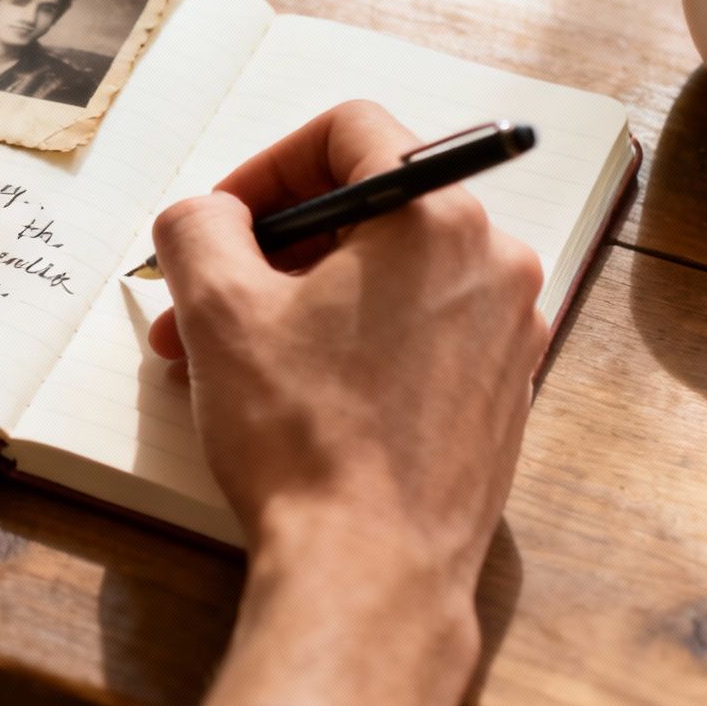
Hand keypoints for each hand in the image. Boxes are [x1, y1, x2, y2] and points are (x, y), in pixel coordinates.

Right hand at [148, 100, 547, 705]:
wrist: (370, 574)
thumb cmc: (306, 441)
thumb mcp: (219, 309)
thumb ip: (199, 225)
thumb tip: (210, 214)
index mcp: (439, 218)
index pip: (349, 131)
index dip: (268, 163)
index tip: (222, 219)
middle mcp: (493, 263)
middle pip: (368, 209)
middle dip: (270, 250)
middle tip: (204, 299)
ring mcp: (507, 334)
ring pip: (387, 277)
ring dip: (300, 301)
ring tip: (227, 359)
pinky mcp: (500, 395)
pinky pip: (416, 333)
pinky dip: (350, 342)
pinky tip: (289, 395)